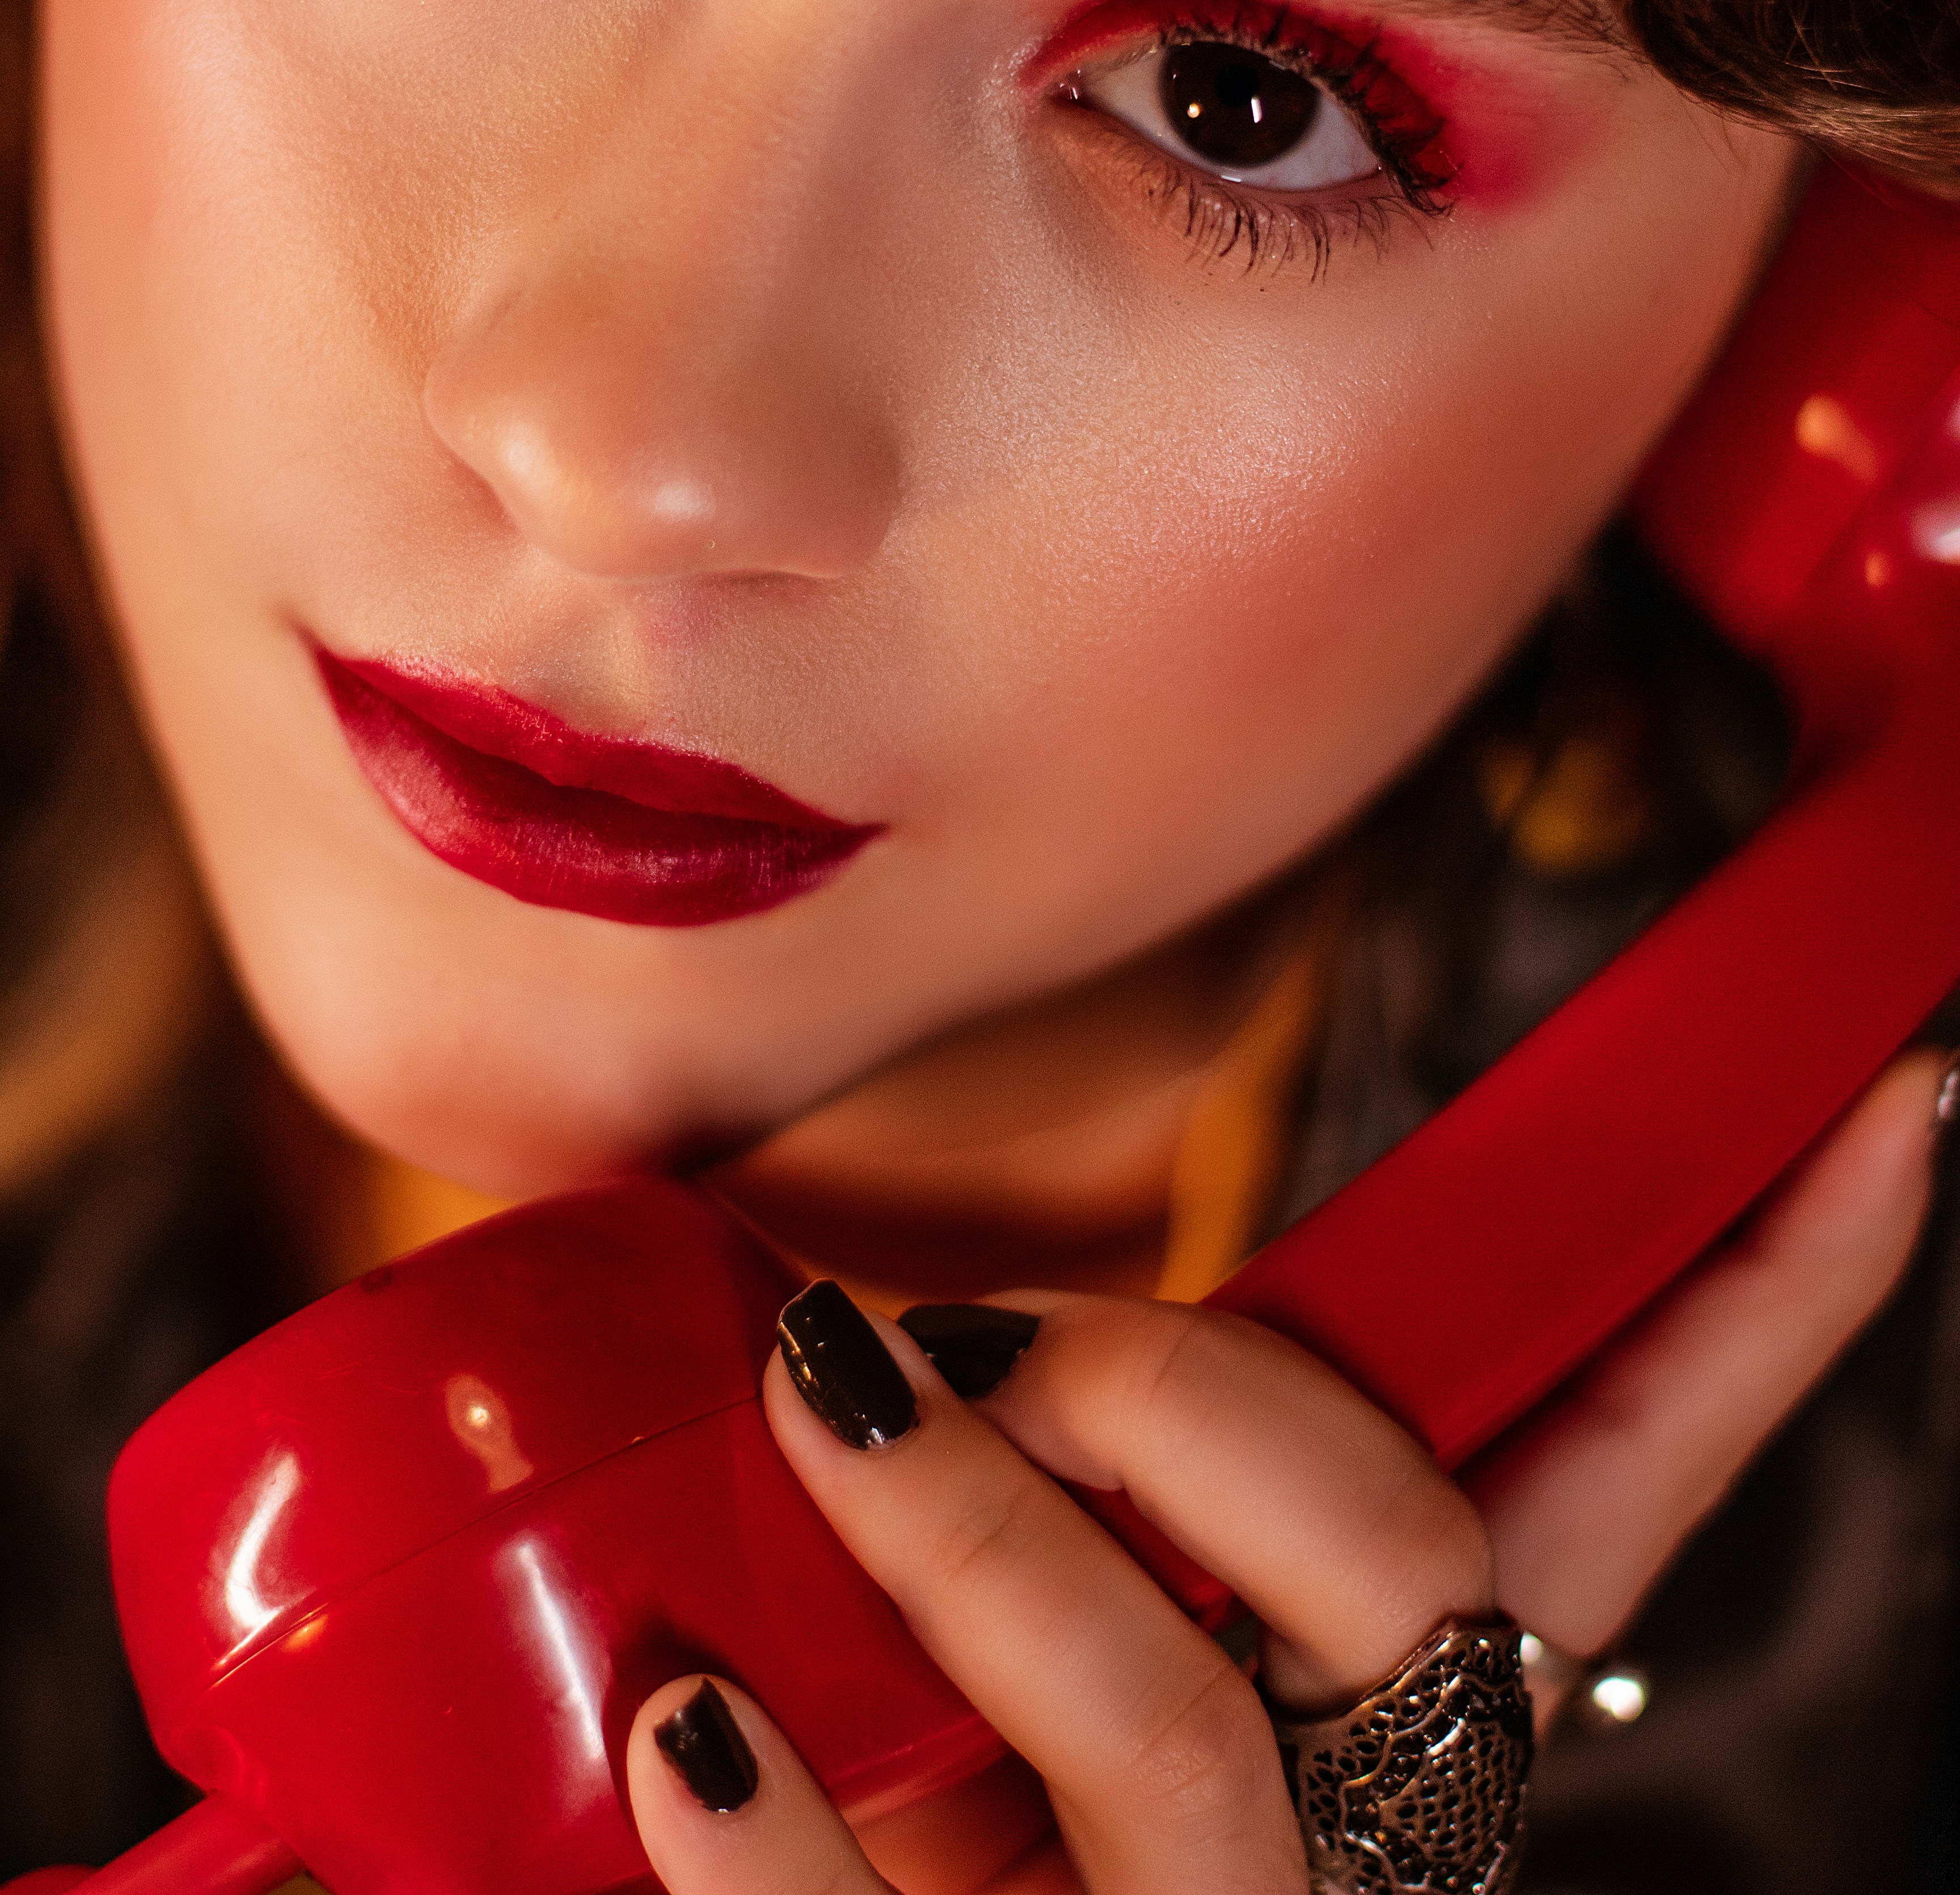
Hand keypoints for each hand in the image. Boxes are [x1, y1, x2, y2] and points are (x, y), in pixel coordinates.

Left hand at [624, 1049, 1949, 1894]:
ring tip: (813, 1405)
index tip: (1891, 1104)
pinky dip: (777, 1826)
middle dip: (1183, 1384)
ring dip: (975, 1529)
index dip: (1769, 1305)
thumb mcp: (1027, 1599)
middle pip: (1405, 1562)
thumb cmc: (915, 1779)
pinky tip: (692, 1715)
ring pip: (1171, 1726)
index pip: (1625, 1472)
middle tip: (964, 1332)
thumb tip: (853, 1316)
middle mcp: (1359, 1835)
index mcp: (1384, 1694)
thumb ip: (1031, 1466)